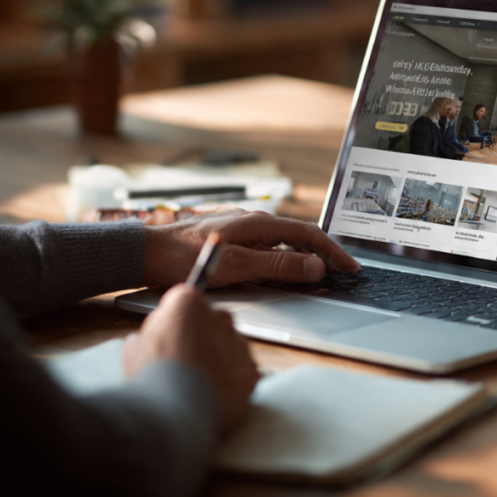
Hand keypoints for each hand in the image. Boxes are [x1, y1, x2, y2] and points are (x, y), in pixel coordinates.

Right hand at [123, 284, 259, 434]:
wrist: (177, 413)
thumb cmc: (153, 379)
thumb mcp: (134, 348)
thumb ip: (150, 335)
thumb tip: (152, 340)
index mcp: (188, 304)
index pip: (186, 298)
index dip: (176, 317)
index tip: (170, 331)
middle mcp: (220, 318)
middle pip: (212, 320)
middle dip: (201, 335)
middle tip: (183, 359)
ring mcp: (239, 344)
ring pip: (230, 345)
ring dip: (218, 357)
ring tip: (197, 382)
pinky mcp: (252, 370)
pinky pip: (242, 369)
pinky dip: (232, 379)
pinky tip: (213, 394)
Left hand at [143, 209, 359, 286]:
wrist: (146, 253)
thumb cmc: (185, 257)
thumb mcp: (237, 265)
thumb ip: (278, 265)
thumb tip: (315, 266)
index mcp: (259, 222)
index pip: (309, 235)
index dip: (333, 253)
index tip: (350, 269)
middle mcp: (254, 222)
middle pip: (300, 237)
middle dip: (325, 254)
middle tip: (343, 273)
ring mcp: (244, 230)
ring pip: (285, 243)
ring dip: (305, 257)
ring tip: (321, 275)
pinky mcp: (234, 240)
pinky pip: (270, 248)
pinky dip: (286, 259)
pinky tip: (285, 272)